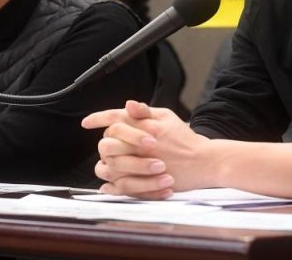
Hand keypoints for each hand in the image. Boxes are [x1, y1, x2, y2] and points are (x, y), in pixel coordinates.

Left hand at [82, 100, 211, 198]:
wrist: (205, 162)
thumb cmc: (185, 139)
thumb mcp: (167, 117)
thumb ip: (145, 111)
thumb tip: (126, 104)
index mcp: (145, 126)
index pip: (114, 119)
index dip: (97, 119)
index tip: (86, 122)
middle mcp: (141, 145)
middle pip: (106, 143)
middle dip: (104, 143)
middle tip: (109, 144)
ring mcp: (142, 166)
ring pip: (110, 167)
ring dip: (106, 164)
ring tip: (111, 163)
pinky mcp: (145, 183)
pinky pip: (120, 187)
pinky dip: (112, 187)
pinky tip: (110, 185)